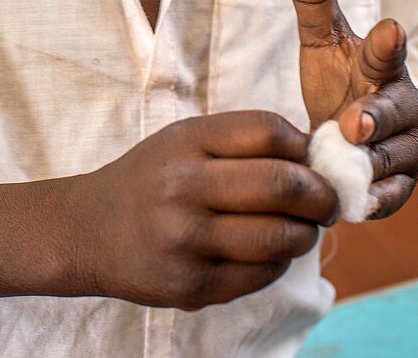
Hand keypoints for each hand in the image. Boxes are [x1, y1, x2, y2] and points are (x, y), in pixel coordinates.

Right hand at [74, 110, 337, 310]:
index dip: (304, 145)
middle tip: (329, 200)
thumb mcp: (184, 140)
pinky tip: (270, 251)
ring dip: (307, 233)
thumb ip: (242, 142)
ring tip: (304, 228)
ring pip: (279, 237)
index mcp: (186, 141)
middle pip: (283, 185)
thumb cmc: (151, 178)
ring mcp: (187, 241)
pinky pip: (260, 275)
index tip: (311, 158)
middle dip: (322, 194)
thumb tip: (316, 156)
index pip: (269, 130)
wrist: (89, 230)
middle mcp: (184, 187)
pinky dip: (279, 262)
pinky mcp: (191, 287)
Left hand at [289, 0, 417, 218]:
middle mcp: (402, 104)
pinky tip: (357, 201)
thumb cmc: (338, 79)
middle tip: (350, 124)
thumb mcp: (320, 41)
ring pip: (395, 157)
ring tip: (342, 163)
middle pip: (396, 110)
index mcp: (382, 62)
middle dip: (375, 117)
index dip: (388, 42)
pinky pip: (392, 196)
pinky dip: (375, 199)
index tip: (389, 29)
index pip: (387, 50)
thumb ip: (313, 0)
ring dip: (370, 161)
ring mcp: (406, 146)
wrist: (341, 136)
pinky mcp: (401, 184)